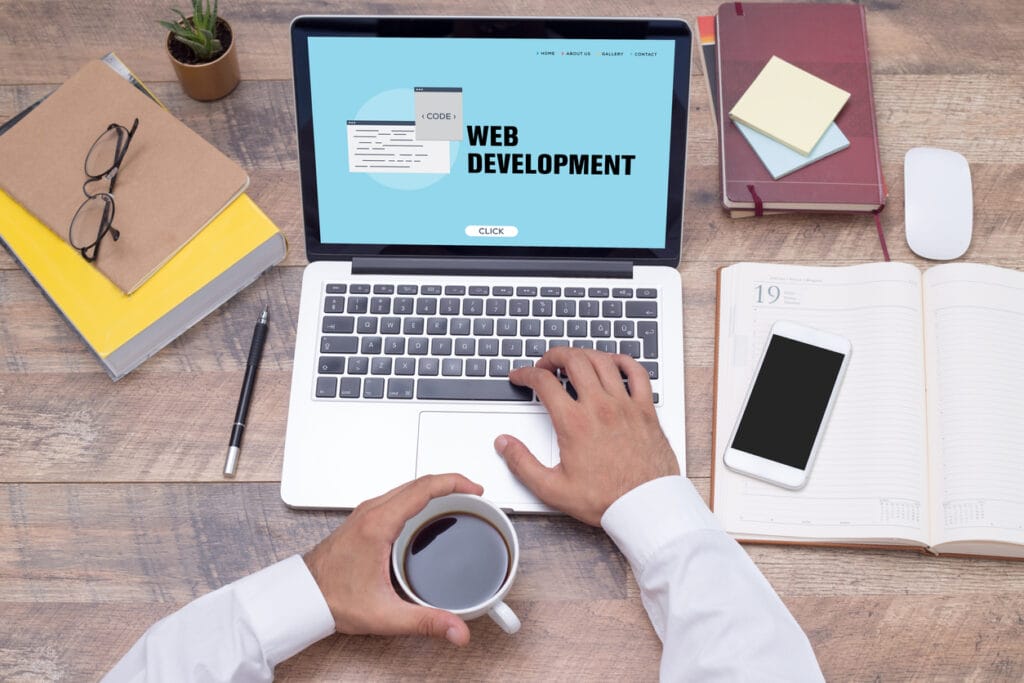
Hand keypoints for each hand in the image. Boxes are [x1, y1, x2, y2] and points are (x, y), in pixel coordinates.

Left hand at [303, 474, 483, 645]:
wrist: (302, 596)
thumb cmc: (333, 598)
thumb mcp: (385, 614)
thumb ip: (425, 622)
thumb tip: (456, 628)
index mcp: (378, 524)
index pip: (424, 488)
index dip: (455, 482)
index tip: (475, 488)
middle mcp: (371, 512)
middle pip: (419, 482)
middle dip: (451, 483)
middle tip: (474, 494)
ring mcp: (366, 513)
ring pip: (407, 487)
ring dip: (435, 488)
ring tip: (457, 500)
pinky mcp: (364, 519)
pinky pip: (397, 496)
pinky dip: (419, 496)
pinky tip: (427, 512)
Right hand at [495, 348, 679, 525]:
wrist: (645, 507)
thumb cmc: (605, 499)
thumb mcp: (553, 489)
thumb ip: (522, 464)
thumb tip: (504, 444)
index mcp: (574, 423)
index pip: (543, 382)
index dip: (526, 373)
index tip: (521, 376)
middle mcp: (599, 407)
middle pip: (573, 360)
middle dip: (553, 355)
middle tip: (546, 363)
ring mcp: (625, 405)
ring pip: (602, 361)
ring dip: (583, 354)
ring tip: (574, 360)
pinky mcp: (645, 410)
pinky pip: (638, 373)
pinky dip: (623, 361)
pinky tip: (614, 363)